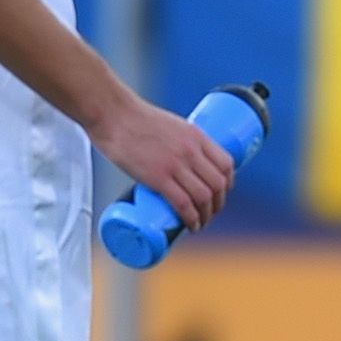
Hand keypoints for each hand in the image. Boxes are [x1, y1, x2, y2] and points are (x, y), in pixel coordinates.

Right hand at [95, 97, 235, 228]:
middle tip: (210, 213)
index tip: (221, 193)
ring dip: (206, 215)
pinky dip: (191, 219)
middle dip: (218, 204)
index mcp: (196, 136)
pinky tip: (192, 226)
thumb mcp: (171, 125)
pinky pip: (183, 204)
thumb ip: (180, 141)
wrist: (112, 114)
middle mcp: (191, 150)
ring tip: (200, 223)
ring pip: (203, 197)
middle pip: (218, 184)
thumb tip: (181, 160)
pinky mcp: (158, 177)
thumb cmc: (135, 118)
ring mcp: (176, 164)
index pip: (226, 164)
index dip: (228, 184)